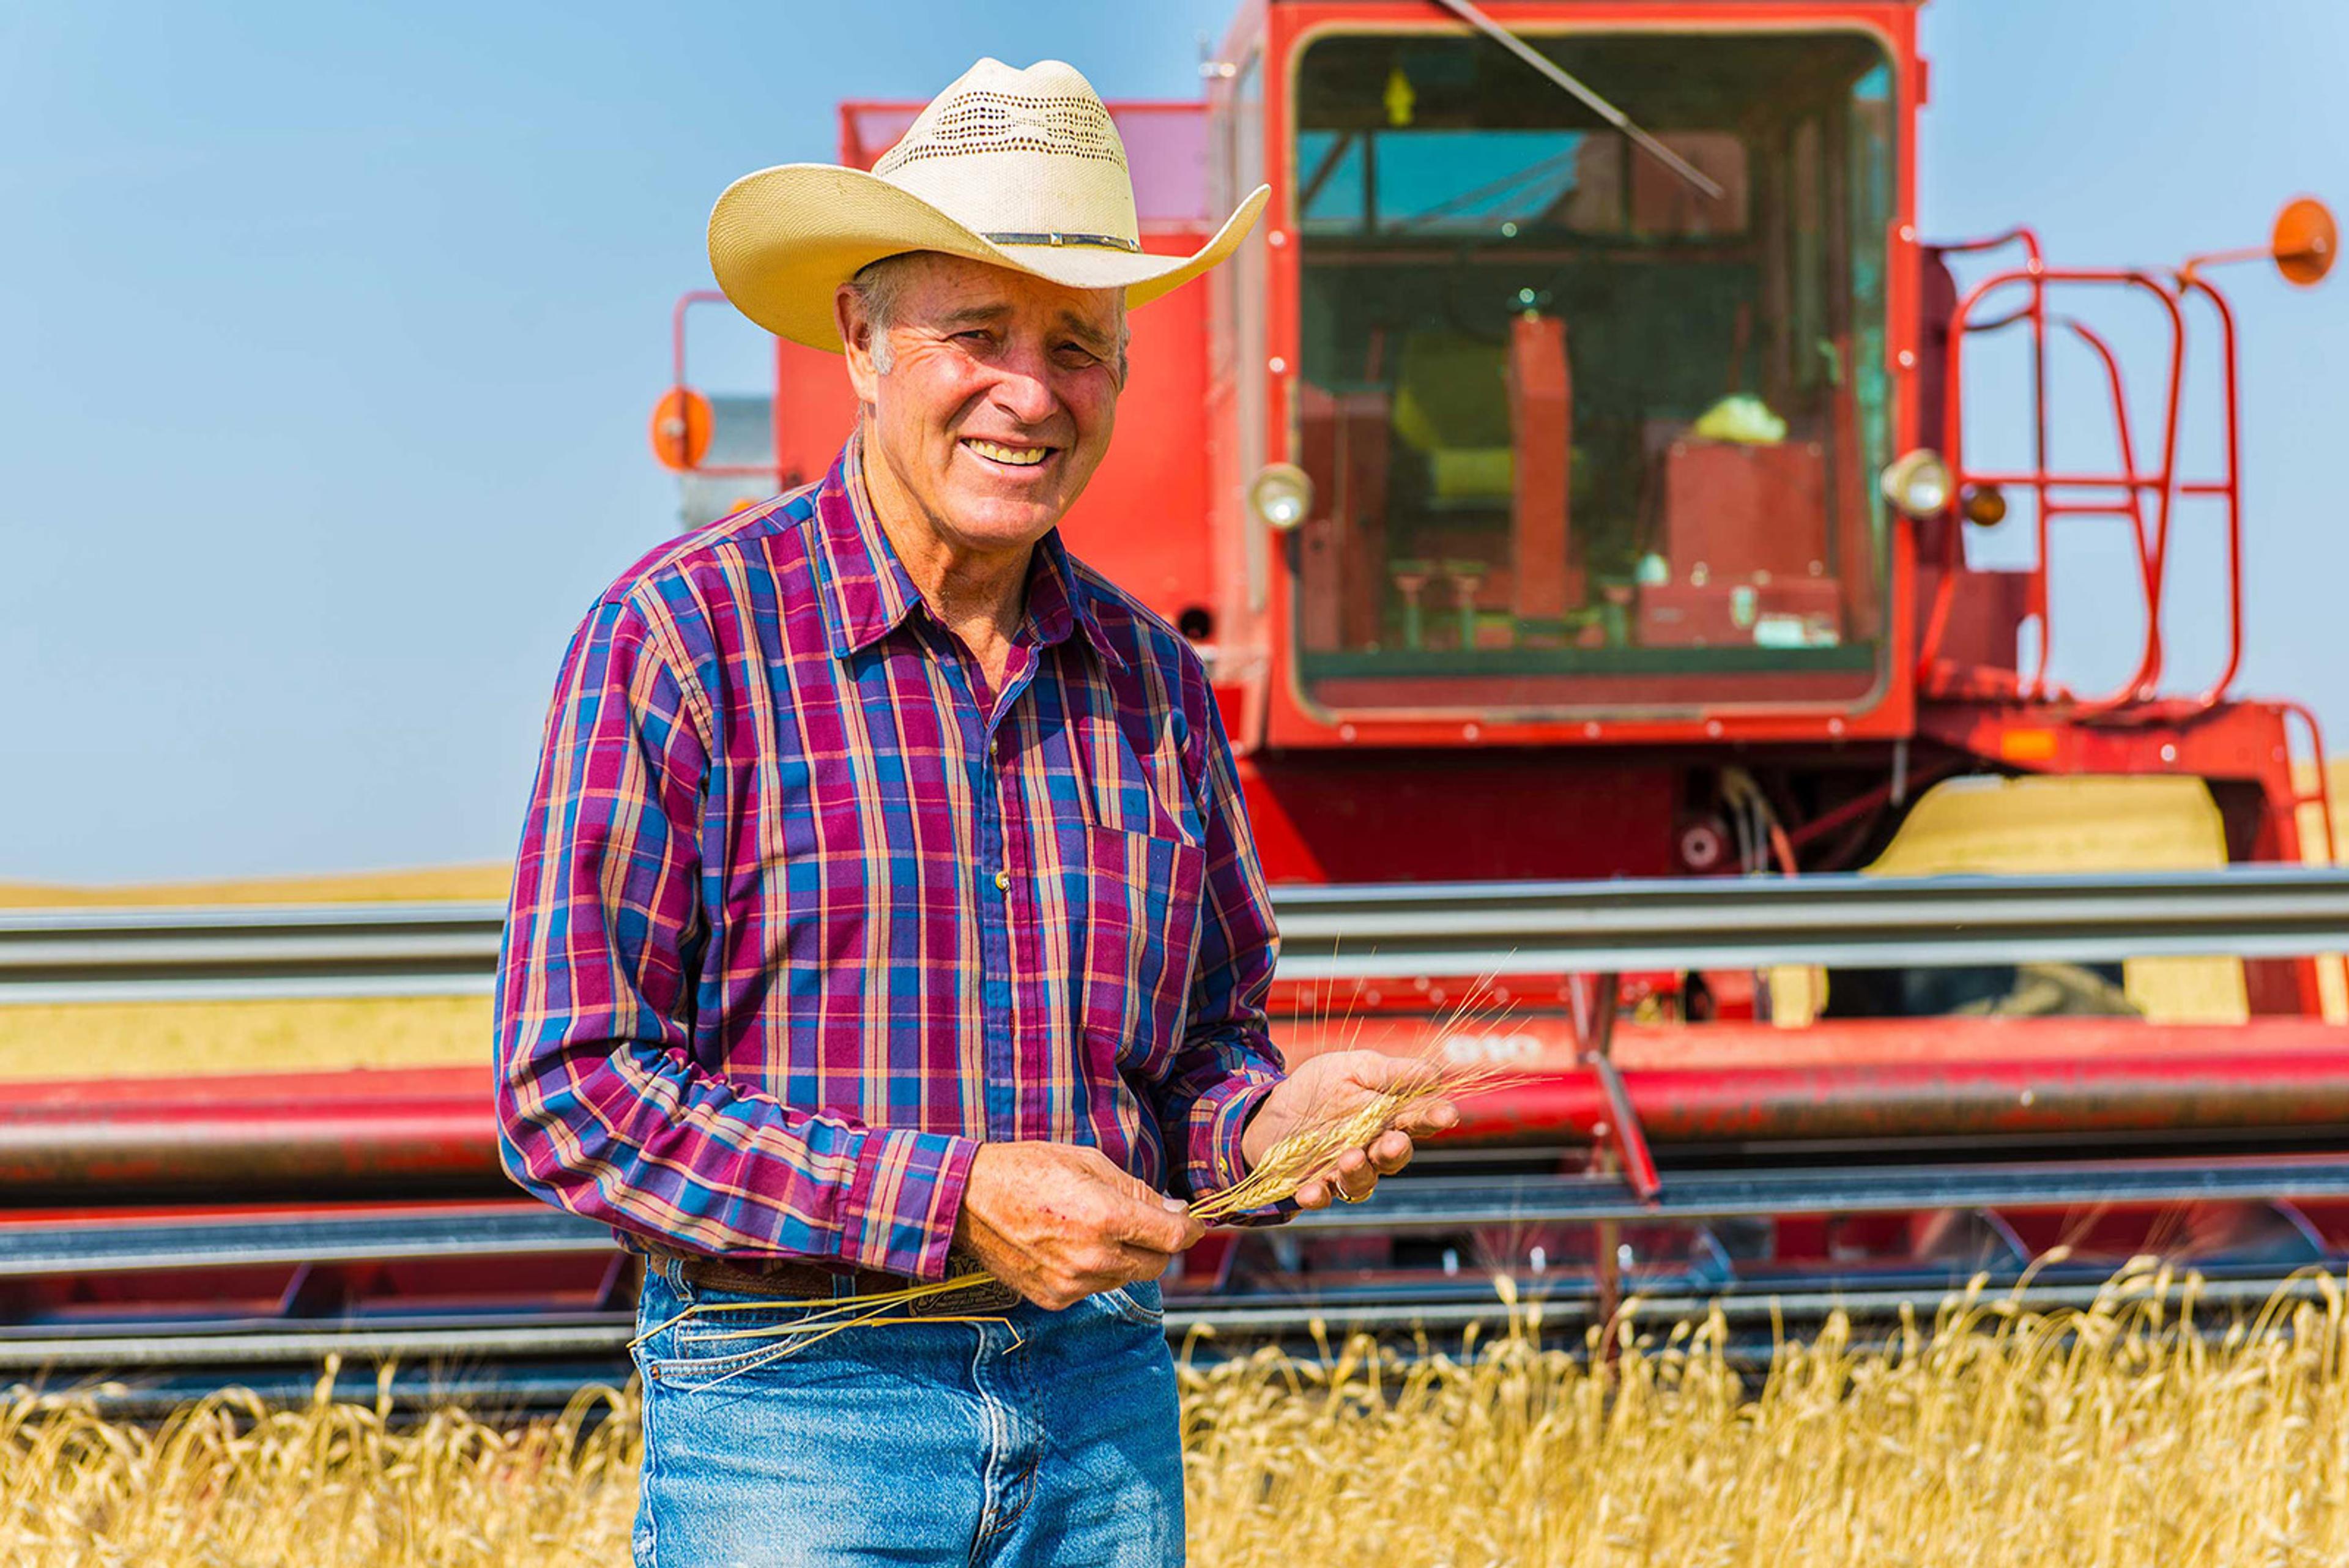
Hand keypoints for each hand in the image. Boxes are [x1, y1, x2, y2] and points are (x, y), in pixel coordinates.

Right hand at [952, 1142, 1206, 1310]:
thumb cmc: (1029, 1170)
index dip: (1191, 1228)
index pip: (1173, 1237)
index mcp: (1107, 1219)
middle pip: (1156, 1265)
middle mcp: (1094, 1259)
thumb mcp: (1089, 1163)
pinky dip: (1094, 1271)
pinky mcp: (1054, 1299)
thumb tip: (1175, 1211)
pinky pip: (1093, 1288)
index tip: (1193, 1222)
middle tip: (1141, 1220)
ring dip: (1124, 1257)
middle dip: (1158, 1243)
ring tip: (1093, 1228)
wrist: (968, 1200)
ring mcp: (1073, 1284)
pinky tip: (1070, 1245)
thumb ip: (1137, 1191)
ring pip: (1125, 1278)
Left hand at [1238, 1051, 1460, 1209]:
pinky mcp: (1314, 1184)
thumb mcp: (1354, 1068)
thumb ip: (1390, 1073)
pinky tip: (1311, 1191)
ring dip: (1358, 1172)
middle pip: (1394, 1157)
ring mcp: (1344, 1170)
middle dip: (1396, 1151)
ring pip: (1362, 1181)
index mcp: (1388, 1117)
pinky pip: (1321, 1195)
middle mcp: (1372, 1148)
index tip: (1446, 1114)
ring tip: (1350, 1158)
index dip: (1434, 1117)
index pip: (1418, 1119)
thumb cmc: (1320, 1087)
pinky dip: (1317, 1195)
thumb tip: (1434, 1074)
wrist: (1271, 1108)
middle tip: (1394, 1142)